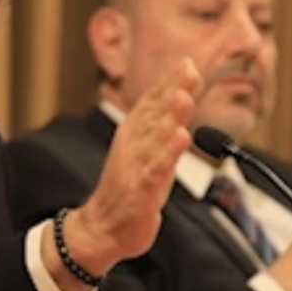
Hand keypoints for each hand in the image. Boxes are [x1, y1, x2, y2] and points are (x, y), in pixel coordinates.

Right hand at [43, 58, 199, 290]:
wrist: (103, 227)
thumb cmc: (130, 187)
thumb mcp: (147, 150)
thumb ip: (163, 123)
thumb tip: (182, 94)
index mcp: (133, 132)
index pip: (152, 101)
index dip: (169, 81)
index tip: (187, 63)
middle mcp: (132, 144)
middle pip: (154, 113)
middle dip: (172, 90)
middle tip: (188, 70)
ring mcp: (134, 165)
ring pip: (156, 136)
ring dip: (170, 116)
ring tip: (184, 97)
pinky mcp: (139, 187)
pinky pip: (156, 167)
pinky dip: (168, 151)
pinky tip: (181, 137)